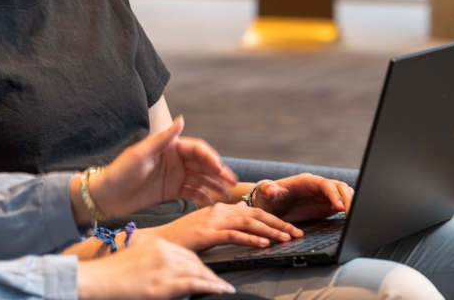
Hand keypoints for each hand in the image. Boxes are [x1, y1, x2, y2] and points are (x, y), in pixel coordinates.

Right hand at [77, 238, 235, 299]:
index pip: (187, 253)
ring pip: (199, 272)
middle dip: (209, 273)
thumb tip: (167, 270)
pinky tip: (221, 289)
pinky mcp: (162, 285)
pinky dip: (212, 286)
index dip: (201, 265)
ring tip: (224, 288)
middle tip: (220, 282)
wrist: (95, 280)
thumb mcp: (137, 258)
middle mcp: (164, 252)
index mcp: (157, 244)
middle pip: (196, 262)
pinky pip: (195, 284)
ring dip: (214, 281)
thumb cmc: (112, 273)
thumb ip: (154, 261)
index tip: (208, 272)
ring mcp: (164, 268)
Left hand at [83, 117, 237, 220]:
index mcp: (169, 147)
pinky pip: (193, 193)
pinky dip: (203, 198)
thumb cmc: (120, 171)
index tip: (220, 168)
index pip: (196, 149)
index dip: (210, 157)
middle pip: (203, 165)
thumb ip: (163, 138)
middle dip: (219, 173)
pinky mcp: (172, 191)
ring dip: (215, 186)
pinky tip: (212, 204)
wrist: (106, 196)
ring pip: (201, 179)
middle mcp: (175, 160)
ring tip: (227, 196)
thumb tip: (181, 119)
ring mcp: (174, 176)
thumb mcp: (141, 154)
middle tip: (232, 183)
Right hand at [138, 202, 303, 251]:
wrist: (156, 242)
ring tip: (287, 238)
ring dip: (270, 230)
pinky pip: (233, 235)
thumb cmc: (180, 238)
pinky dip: (250, 238)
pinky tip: (264, 244)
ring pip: (248, 222)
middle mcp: (217, 211)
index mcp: (218, 209)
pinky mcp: (206, 233)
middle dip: (279, 223)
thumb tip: (244, 218)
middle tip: (297, 232)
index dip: (273, 218)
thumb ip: (224, 222)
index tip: (289, 228)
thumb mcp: (204, 227)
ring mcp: (211, 221)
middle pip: (254, 214)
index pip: (251, 211)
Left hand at [252, 174, 353, 222]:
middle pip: (340, 188)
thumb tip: (271, 189)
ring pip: (344, 195)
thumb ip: (266, 190)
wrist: (269, 208)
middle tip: (352, 215)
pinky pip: (342, 206)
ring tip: (354, 219)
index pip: (325, 184)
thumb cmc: (267, 198)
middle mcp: (317, 187)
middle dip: (348, 199)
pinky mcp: (326, 207)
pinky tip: (351, 222)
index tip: (339, 206)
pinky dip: (349, 212)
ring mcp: (323, 197)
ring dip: (351, 204)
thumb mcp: (264, 194)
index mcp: (305, 181)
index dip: (334, 194)